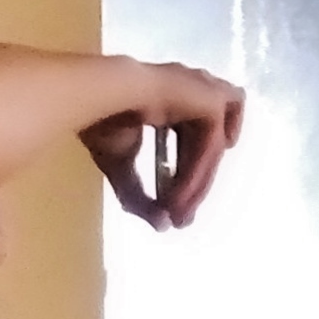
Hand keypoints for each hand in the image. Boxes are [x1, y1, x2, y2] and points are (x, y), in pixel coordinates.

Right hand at [79, 64, 245, 230]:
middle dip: (193, 187)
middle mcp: (192, 93)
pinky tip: (195, 181)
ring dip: (198, 181)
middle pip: (203, 150)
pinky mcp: (213, 99)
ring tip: (179, 207)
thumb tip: (160, 226)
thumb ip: (139, 196)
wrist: (105, 96)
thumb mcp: (121, 166)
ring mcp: (206, 92)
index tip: (173, 212)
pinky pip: (214, 141)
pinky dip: (205, 164)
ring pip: (212, 147)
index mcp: (170, 101)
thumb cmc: (105, 120)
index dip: (183, 180)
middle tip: (181, 218)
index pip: (187, 146)